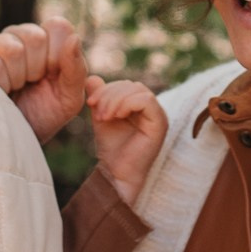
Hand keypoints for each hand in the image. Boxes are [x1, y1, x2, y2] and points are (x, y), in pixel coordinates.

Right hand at [0, 17, 88, 141]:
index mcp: (49, 38)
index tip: (53, 77)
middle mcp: (22, 34)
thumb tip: (74, 37)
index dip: (57, 57)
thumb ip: (76, 68)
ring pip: (12, 49)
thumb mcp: (69, 98)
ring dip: (17, 78)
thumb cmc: (44, 116)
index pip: (58, 27)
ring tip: (14, 89)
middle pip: (34, 37)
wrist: (14, 141)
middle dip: (36, 70)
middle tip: (31, 86)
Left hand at [86, 75, 166, 211]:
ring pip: (138, 90)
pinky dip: (126, 104)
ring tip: (102, 117)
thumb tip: (92, 77)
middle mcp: (152, 109)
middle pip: (131, 85)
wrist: (116, 174)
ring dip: (115, 100)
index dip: (106, 89)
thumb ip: (99, 98)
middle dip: (109, 94)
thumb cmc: (111, 149)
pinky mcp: (160, 124)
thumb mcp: (101, 118)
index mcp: (140, 106)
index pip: (125, 85)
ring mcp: (158, 115)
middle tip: (94, 110)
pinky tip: (114, 117)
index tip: (90, 103)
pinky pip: (146, 101)